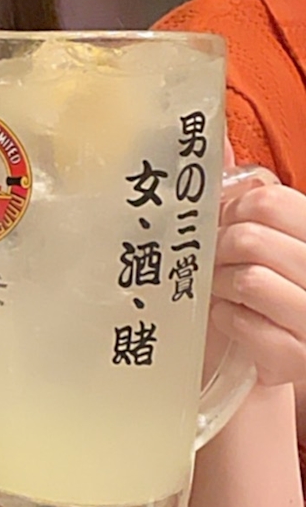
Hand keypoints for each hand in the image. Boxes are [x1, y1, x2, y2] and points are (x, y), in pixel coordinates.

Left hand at [212, 164, 305, 388]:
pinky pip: (245, 325)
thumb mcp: (272, 239)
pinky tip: (230, 320)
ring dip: (220, 286)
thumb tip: (218, 145)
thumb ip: (253, 198)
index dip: (230, 211)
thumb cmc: (271, 292)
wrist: (274, 361)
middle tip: (209, 264)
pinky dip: (226, 320)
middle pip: (249, 238)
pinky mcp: (297, 359)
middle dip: (216, 251)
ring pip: (248, 280)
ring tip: (220, 292)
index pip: (269, 200)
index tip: (217, 225)